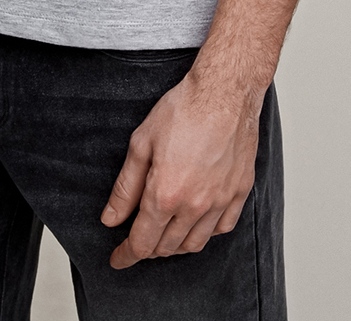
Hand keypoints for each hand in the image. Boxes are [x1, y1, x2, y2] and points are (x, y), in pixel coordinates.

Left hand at [101, 67, 262, 266]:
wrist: (224, 91)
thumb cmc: (183, 110)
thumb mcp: (141, 143)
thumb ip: (125, 188)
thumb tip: (110, 219)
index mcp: (166, 194)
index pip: (142, 243)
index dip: (126, 255)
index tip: (117, 258)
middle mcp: (195, 205)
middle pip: (167, 247)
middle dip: (147, 248)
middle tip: (137, 238)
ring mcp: (221, 201)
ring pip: (194, 243)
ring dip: (175, 245)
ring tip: (164, 233)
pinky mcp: (240, 192)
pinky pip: (222, 228)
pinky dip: (206, 233)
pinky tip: (196, 222)